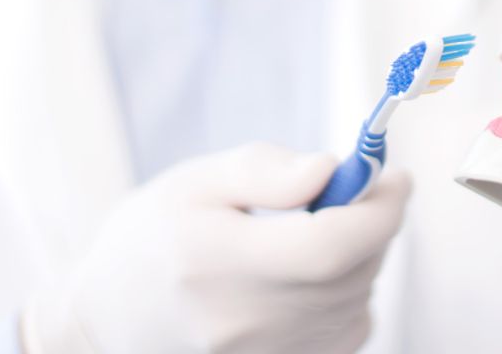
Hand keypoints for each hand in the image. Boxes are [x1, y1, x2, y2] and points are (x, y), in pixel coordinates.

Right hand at [23, 142, 411, 353]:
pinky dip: (350, 296)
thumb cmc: (151, 239)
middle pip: (351, 274)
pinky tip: (315, 275)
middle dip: (374, 224)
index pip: (330, 247)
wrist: (108, 320)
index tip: (394, 176)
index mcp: (218, 261)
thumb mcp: (195, 182)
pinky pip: (347, 333)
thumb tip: (331, 168)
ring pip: (357, 303)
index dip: (379, 210)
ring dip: (362, 258)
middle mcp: (243, 321)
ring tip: (321, 231)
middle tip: (359, 189)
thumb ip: (265, 171)